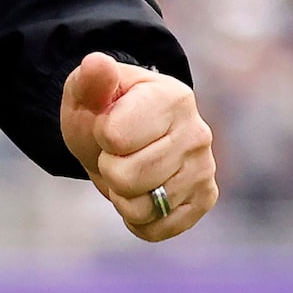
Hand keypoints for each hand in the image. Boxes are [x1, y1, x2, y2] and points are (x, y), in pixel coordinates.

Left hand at [59, 51, 217, 241]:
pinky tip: (141, 193)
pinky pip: (157, 229)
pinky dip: (138, 219)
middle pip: (126, 177)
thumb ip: (91, 79)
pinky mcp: (204, 199)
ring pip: (141, 208)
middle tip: (117, 153)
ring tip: (129, 170)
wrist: (124, 136)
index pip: (115, 138)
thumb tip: (97, 63)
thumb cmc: (105, 111)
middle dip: (108, 168)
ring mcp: (204, 168)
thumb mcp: (88, 92)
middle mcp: (198, 133)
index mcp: (172, 97)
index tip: (109, 125)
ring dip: (121, 195)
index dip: (101, 135)